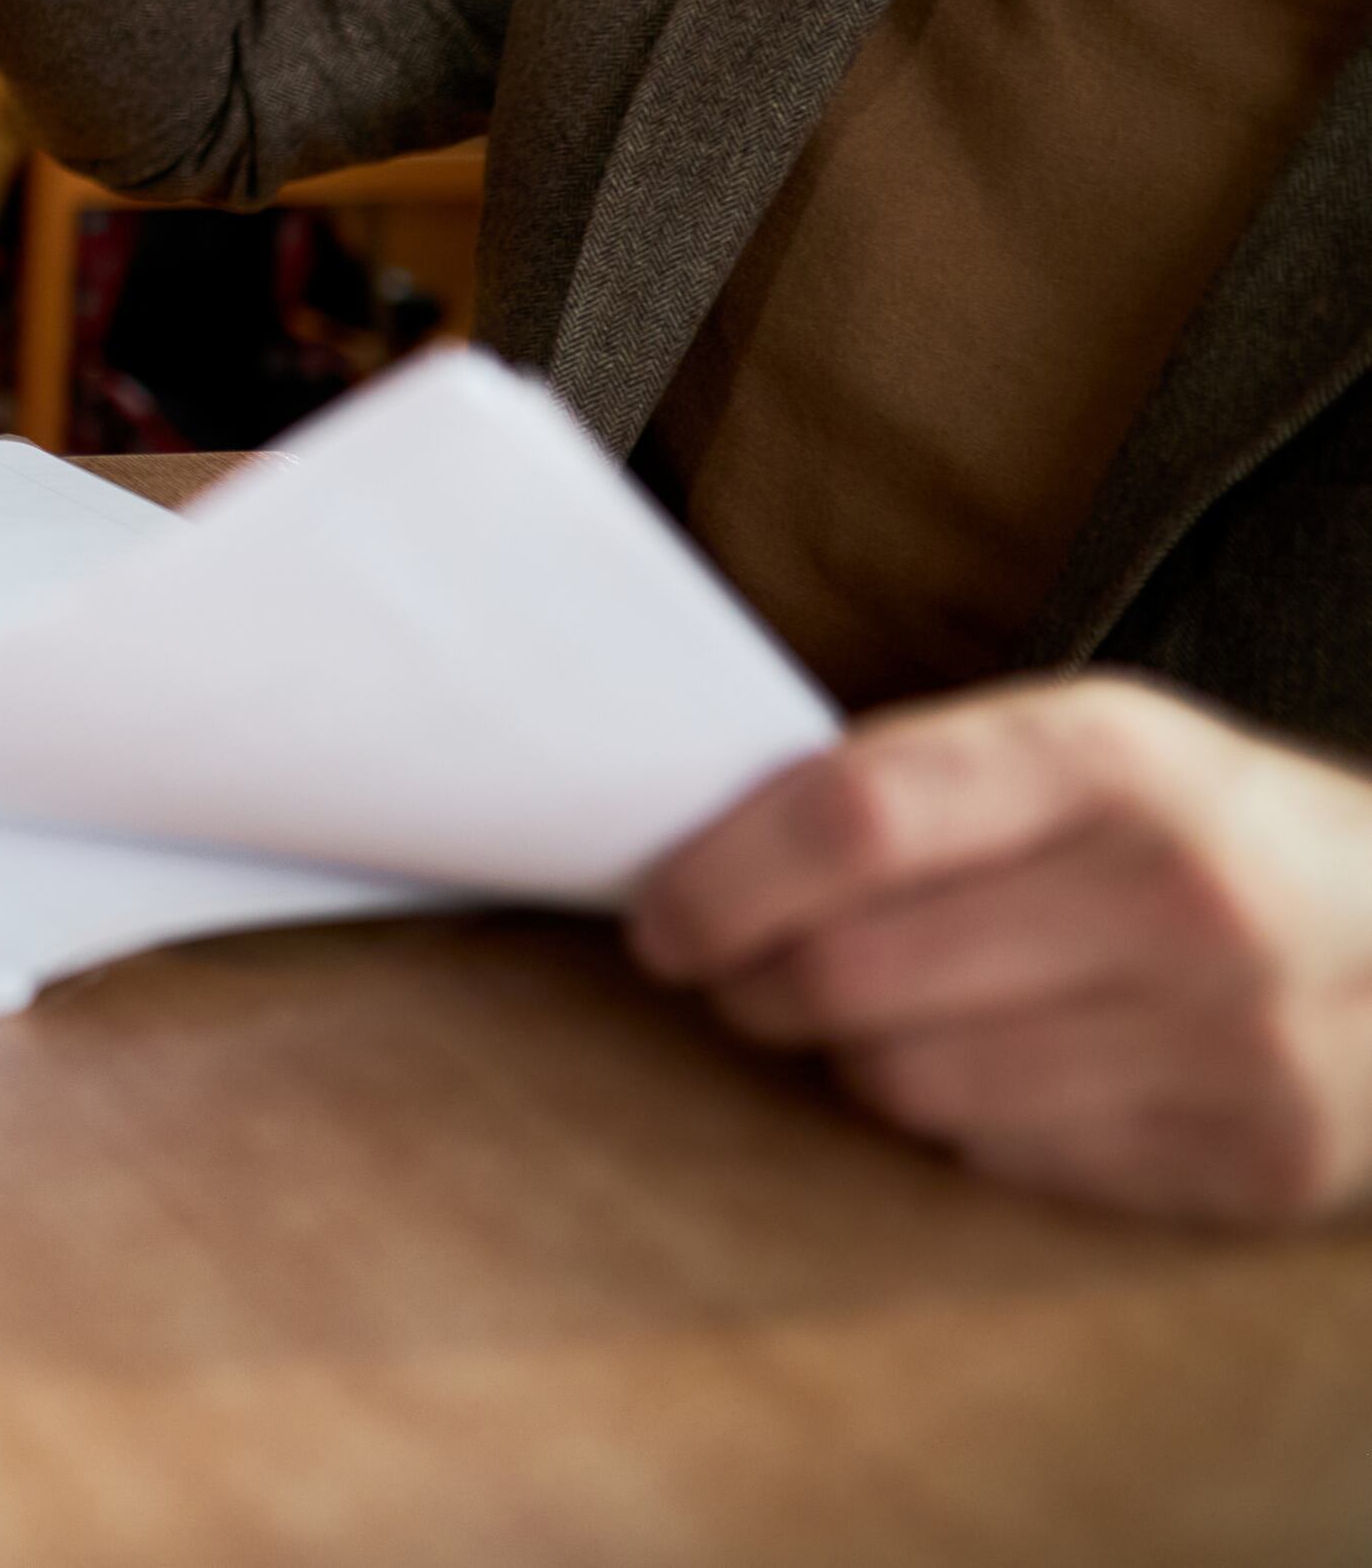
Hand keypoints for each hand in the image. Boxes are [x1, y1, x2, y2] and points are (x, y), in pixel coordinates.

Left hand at [629, 675, 1371, 1224]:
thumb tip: (692, 852)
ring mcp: (1231, 1045)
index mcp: (1115, 762)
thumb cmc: (1187, 827)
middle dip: (752, 984)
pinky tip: (992, 1068)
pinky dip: (959, 1124)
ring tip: (866, 1016)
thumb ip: (907, 783)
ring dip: (846, 1061)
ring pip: (910, 1086)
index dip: (721, 879)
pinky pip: (1004, 1162)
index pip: (854, 820)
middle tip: (729, 975)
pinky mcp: (1249, 1161)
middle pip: (856, 973)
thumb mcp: (1077, 746)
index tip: (658, 917)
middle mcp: (1183, 900)